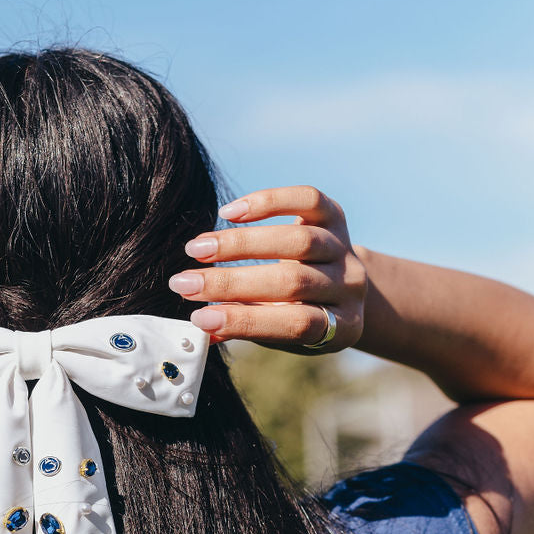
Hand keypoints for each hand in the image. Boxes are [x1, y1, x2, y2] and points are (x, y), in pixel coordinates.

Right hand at [168, 186, 366, 352]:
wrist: (342, 287)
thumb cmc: (299, 316)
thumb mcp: (279, 334)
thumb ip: (246, 328)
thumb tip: (199, 330)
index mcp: (342, 326)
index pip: (296, 325)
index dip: (246, 321)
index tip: (198, 318)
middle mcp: (349, 286)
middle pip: (292, 282)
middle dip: (232, 283)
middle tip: (184, 284)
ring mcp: (345, 249)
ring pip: (297, 241)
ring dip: (239, 244)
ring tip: (196, 249)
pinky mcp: (337, 216)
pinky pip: (307, 200)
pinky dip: (268, 202)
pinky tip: (230, 212)